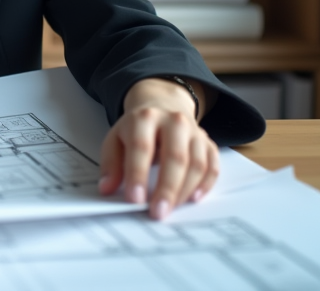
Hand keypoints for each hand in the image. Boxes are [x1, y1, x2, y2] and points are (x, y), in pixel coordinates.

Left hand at [98, 77, 218, 219]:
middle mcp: (174, 121)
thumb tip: (106, 188)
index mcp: (145, 118)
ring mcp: (194, 132)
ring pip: (196, 164)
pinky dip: (205, 184)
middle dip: (167, 188)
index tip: (134, 198)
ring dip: (185, 191)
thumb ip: (111, 164)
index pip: (142, 147)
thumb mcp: (116, 139)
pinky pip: (212, 166)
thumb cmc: (137, 129)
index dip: (138, 174)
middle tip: (158, 212)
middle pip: (175, 157)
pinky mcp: (208, 143)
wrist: (163, 106)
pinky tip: (193, 198)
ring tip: (171, 209)